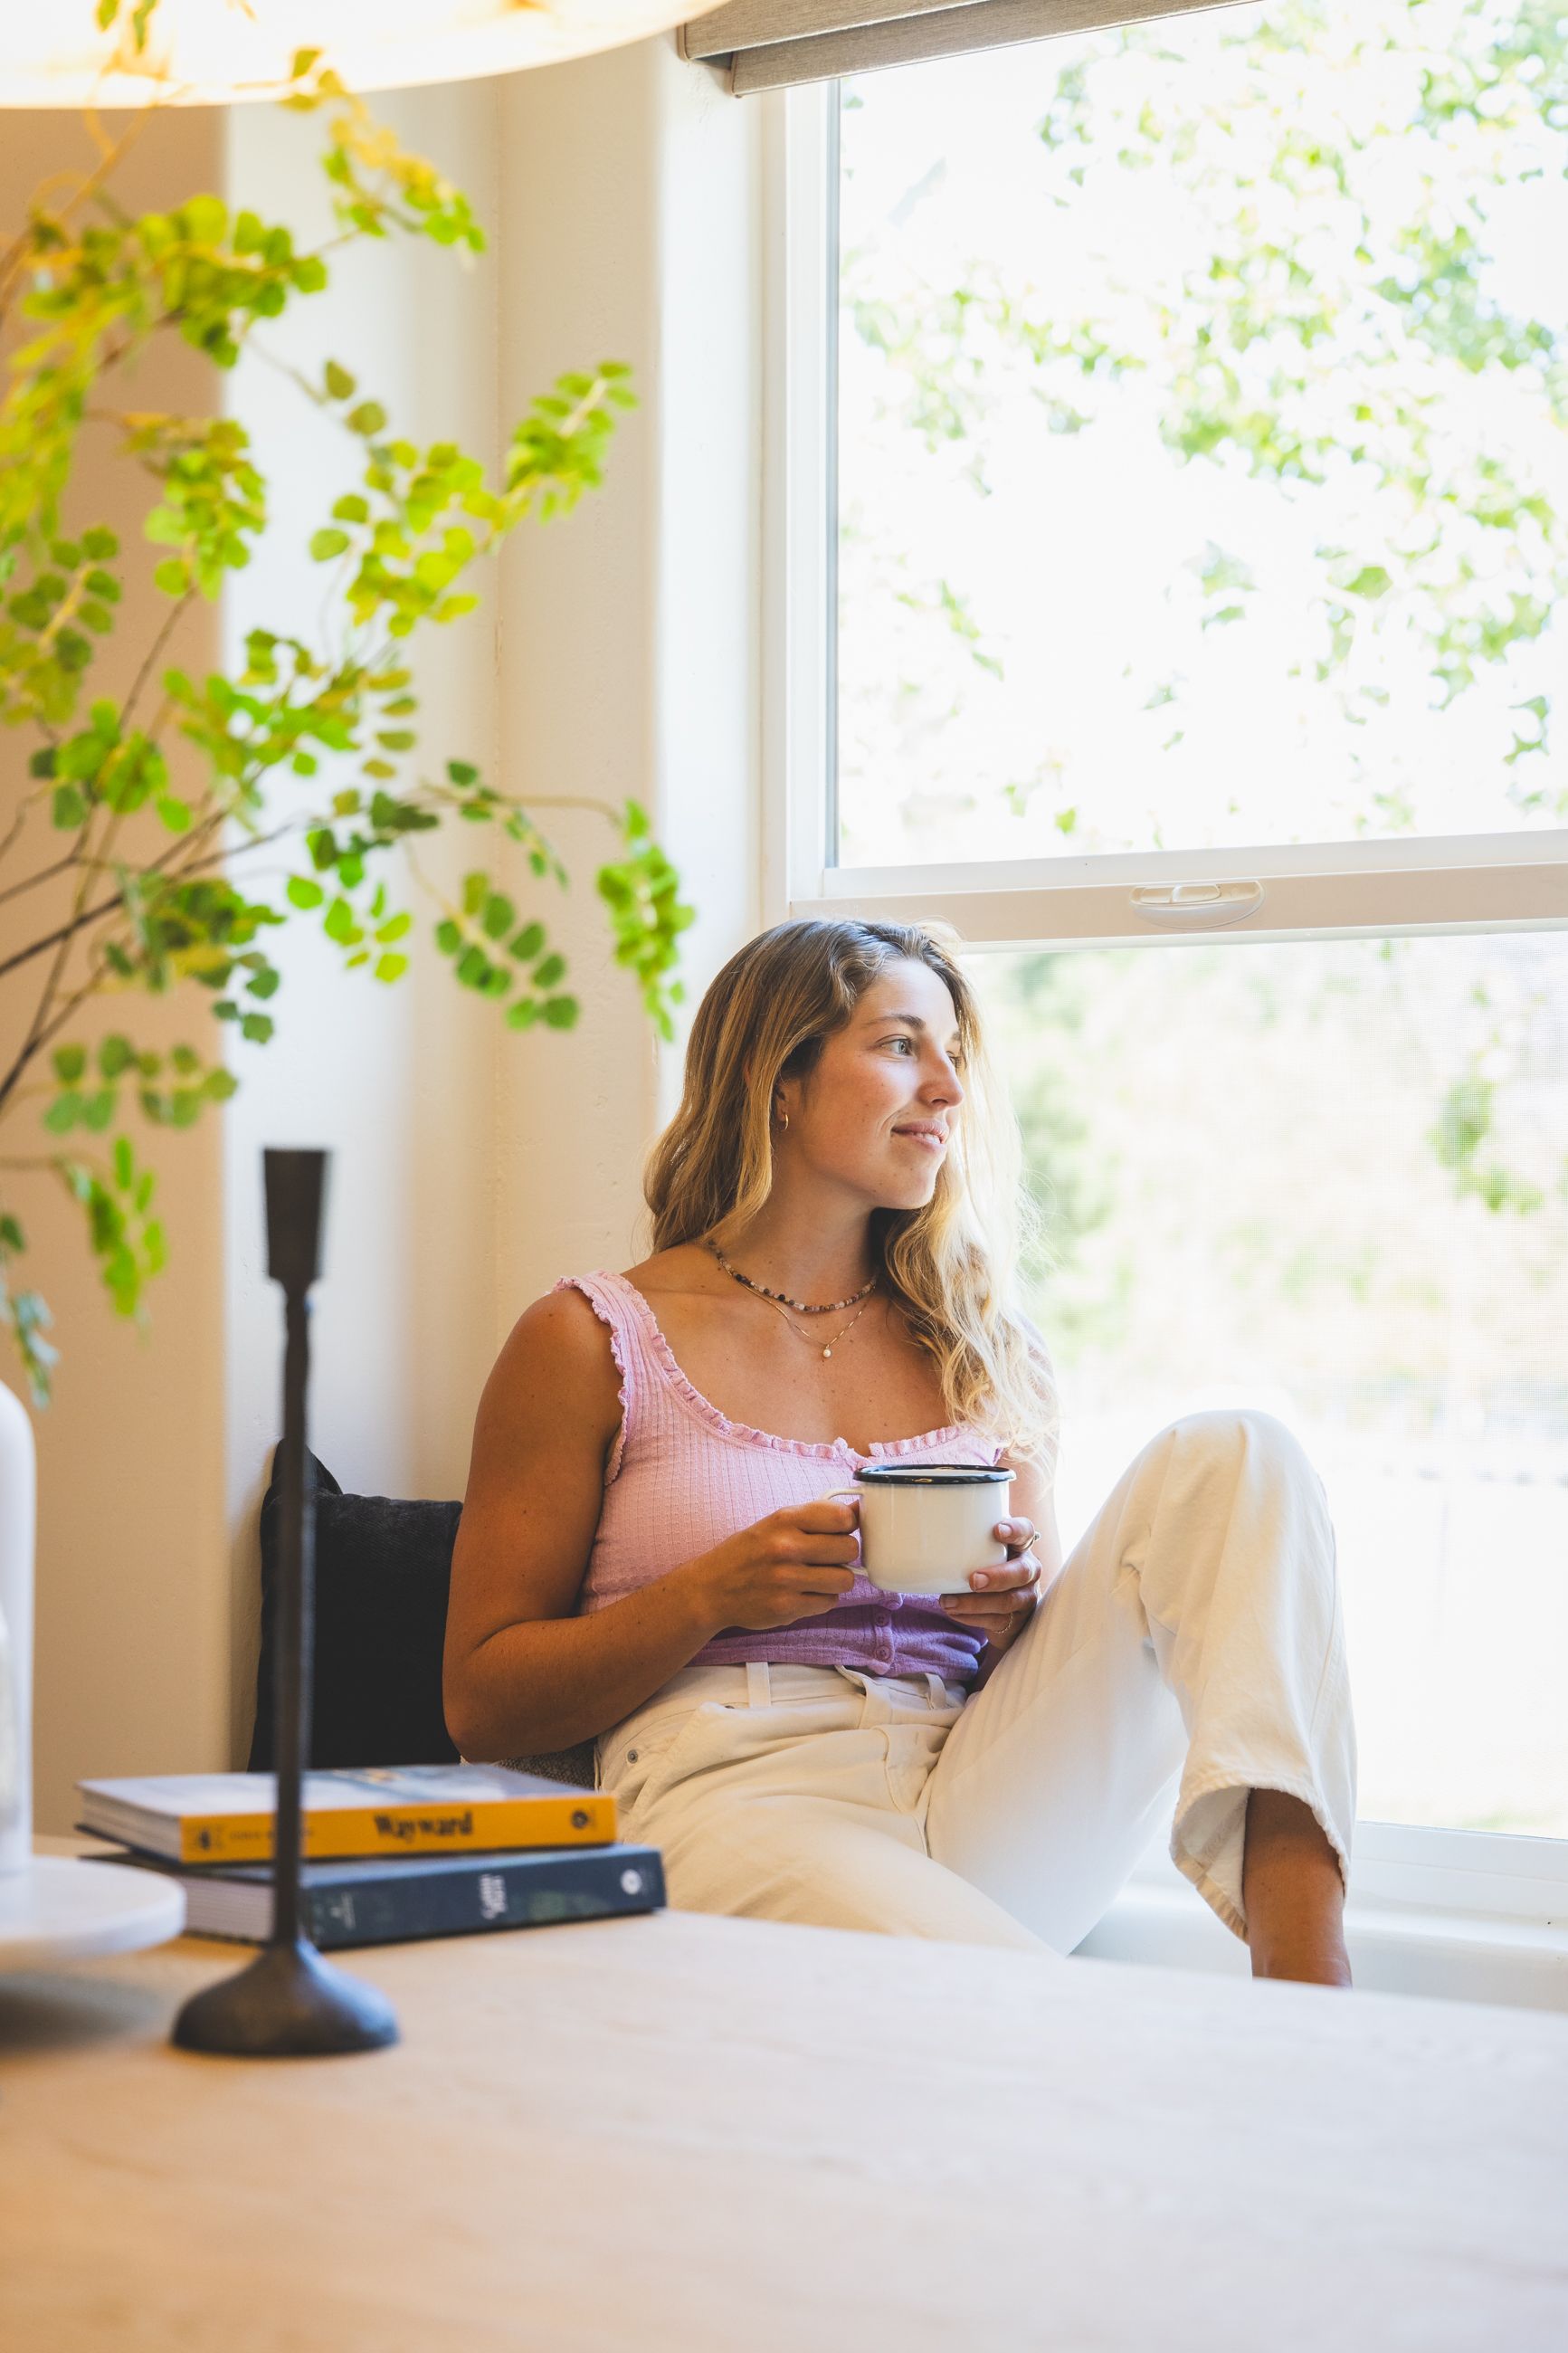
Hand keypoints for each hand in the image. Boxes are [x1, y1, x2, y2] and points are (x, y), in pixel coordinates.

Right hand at [683, 1500, 860, 1633]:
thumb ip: (814, 1518)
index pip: (842, 1517)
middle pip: (849, 1549)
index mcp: (784, 1519)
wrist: (710, 1589)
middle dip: (843, 1554)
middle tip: (827, 1557)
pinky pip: (829, 1602)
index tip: (841, 1530)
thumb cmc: (747, 1553)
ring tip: (816, 1577)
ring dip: (836, 1579)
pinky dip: (822, 1599)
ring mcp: (787, 1580)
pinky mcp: (787, 1608)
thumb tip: (857, 1512)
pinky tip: (804, 1592)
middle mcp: (786, 1547)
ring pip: (845, 1579)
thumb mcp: (775, 1523)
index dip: (848, 1525)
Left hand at [939, 1517, 1041, 1657]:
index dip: (1016, 1530)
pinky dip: (970, 1617)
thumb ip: (965, 1541)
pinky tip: (953, 1612)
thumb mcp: (980, 1552)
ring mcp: (1026, 1597)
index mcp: (1020, 1546)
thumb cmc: (985, 1569)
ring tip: (948, 1602)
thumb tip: (917, 1536)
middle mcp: (1029, 1570)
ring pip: (1007, 1601)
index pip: (1026, 1532)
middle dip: (997, 1576)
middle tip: (973, 1580)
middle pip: (1022, 1572)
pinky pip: (996, 1621)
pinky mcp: (1017, 1621)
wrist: (1000, 1609)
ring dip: (975, 1603)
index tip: (998, 1531)